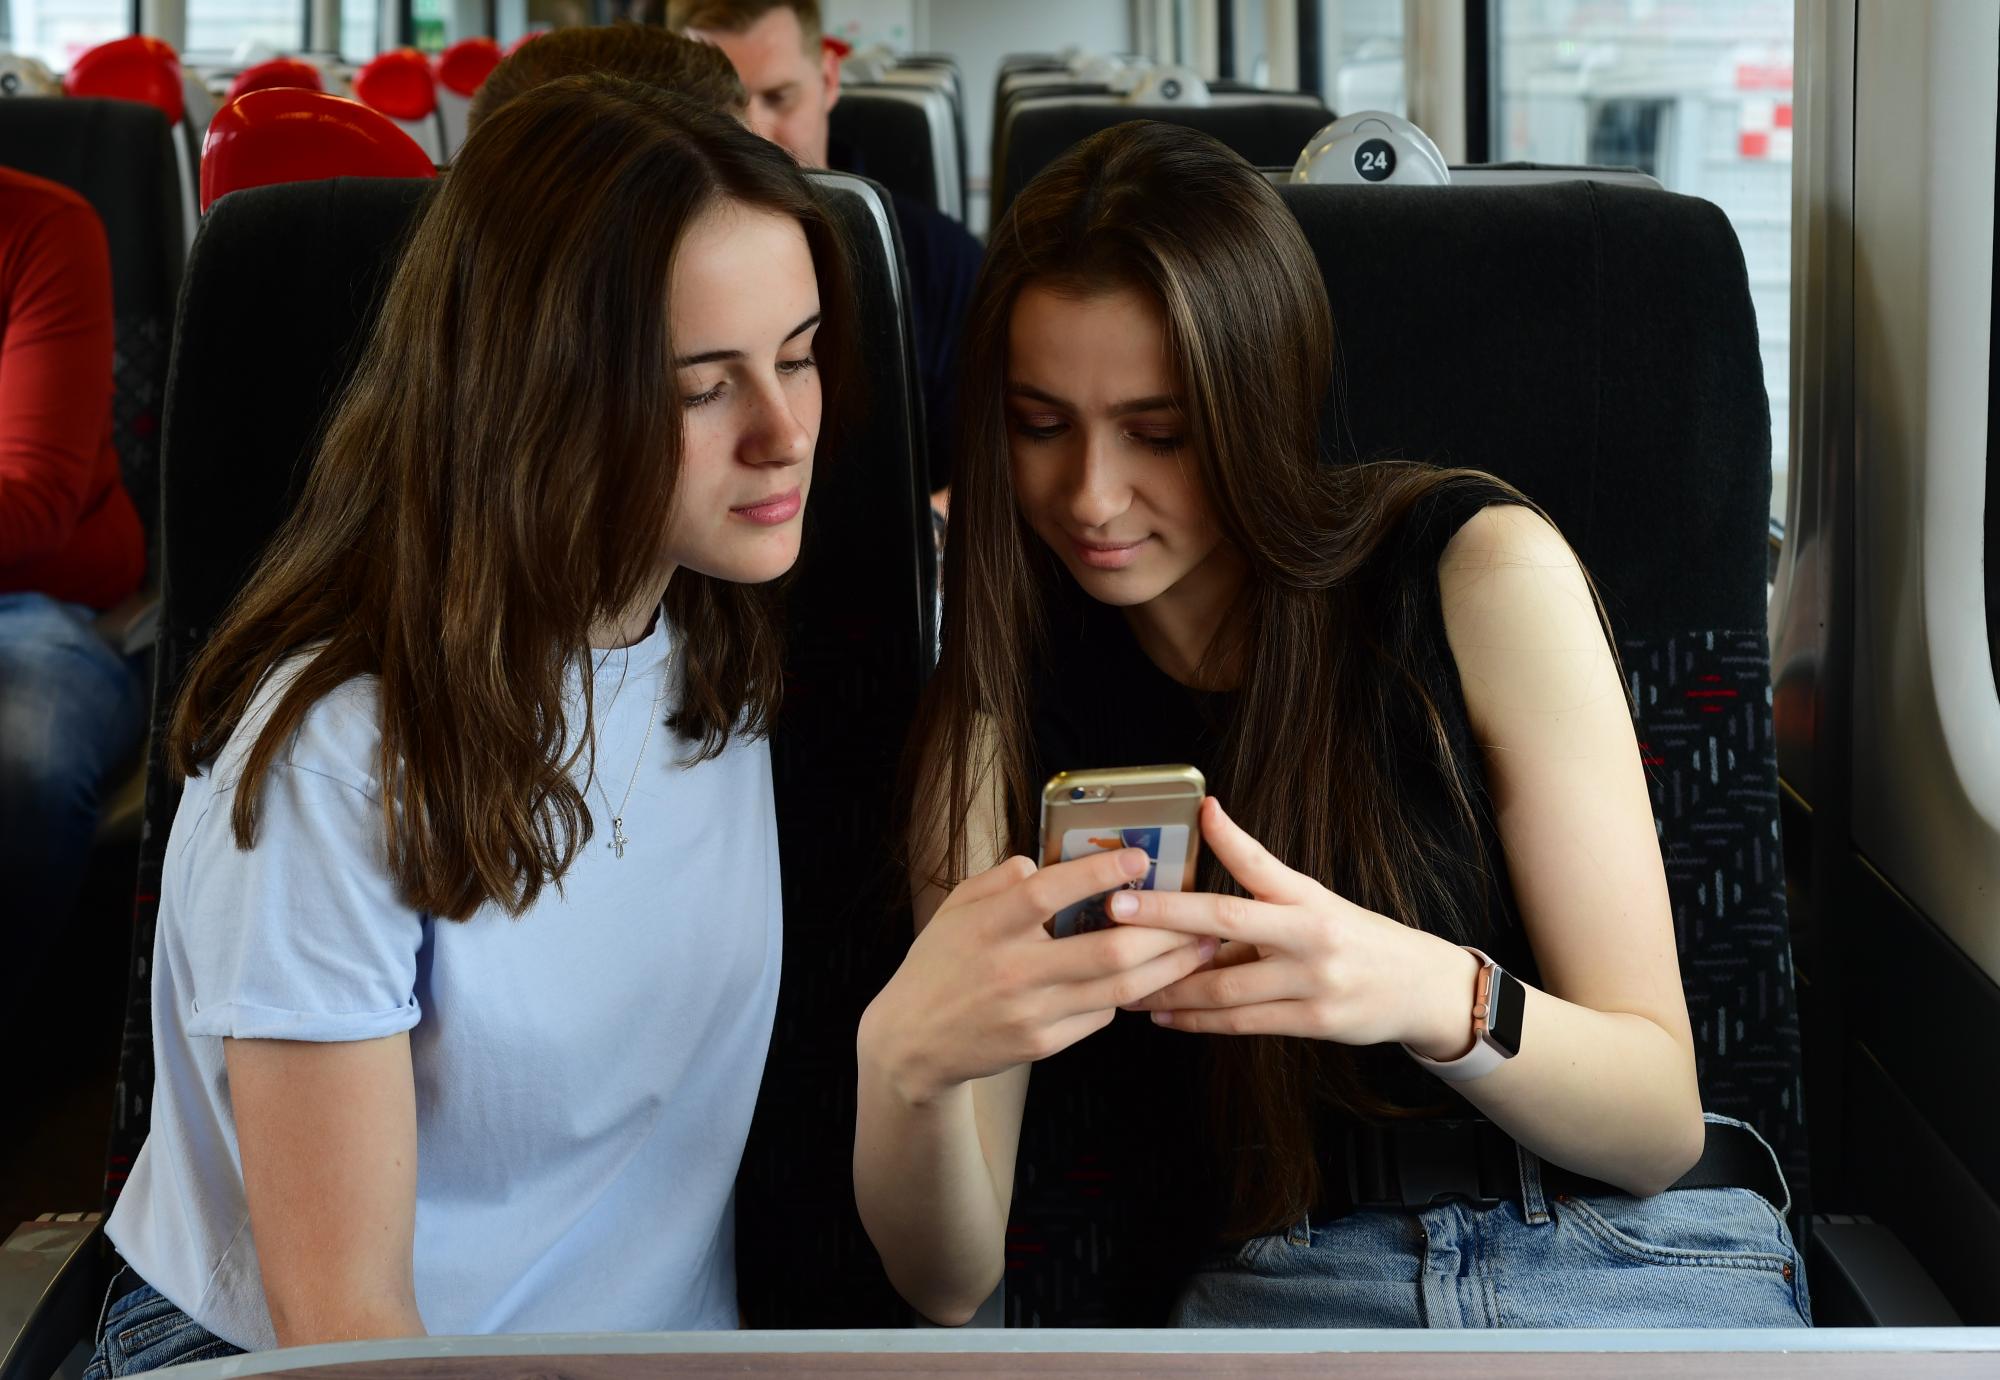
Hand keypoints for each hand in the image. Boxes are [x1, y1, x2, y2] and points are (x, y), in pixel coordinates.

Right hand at [859, 849, 1216, 1104]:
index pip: (1049, 893)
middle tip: (1199, 915)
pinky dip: (1126, 995)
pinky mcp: (1041, 1044)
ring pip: (1118, 989)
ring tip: (1199, 948)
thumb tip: (1041, 861)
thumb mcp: (956, 909)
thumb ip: (999, 879)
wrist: (911, 1042)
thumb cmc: (939, 964)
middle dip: (1164, 931)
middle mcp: (1013, 970)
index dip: (1098, 873)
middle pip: (1106, 951)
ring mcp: (1030, 1012)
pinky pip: (1099, 1015)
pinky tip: (1149, 979)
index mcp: (989, 926)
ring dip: (1167, 968)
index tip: (1140, 857)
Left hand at [1112, 798, 1480, 1057]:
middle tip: (1117, 910)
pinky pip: (1241, 1023)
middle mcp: (1311, 934)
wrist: (1420, 988)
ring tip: (1124, 981)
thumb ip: (1261, 891)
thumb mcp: (1315, 902)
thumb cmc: (1356, 938)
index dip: (1227, 837)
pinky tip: (1163, 1014)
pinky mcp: (1313, 1022)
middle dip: (1165, 915)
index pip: (1262, 861)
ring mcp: (1313, 981)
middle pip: (1227, 919)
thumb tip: (1201, 864)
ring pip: (1224, 983)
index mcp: (1308, 897)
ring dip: (1168, 984)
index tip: (1198, 812)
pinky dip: (1197, 1019)